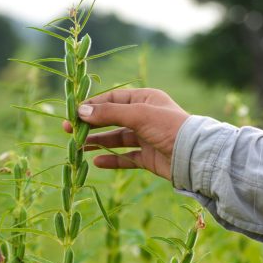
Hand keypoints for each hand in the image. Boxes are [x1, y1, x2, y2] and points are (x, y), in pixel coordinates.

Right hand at [63, 88, 188, 180]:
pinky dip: (112, 160)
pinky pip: (126, 157)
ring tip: (79, 147)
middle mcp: (145, 117)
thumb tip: (81, 110)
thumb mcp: (138, 115)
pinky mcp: (148, 157)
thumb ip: (109, 113)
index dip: (92, 106)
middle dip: (91, 124)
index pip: (113, 100)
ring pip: (117, 139)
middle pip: (112, 119)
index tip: (73, 113)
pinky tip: (96, 162)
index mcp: (145, 100)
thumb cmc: (169, 127)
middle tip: (69, 130)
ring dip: (98, 142)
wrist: (194, 156)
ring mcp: (146, 138)